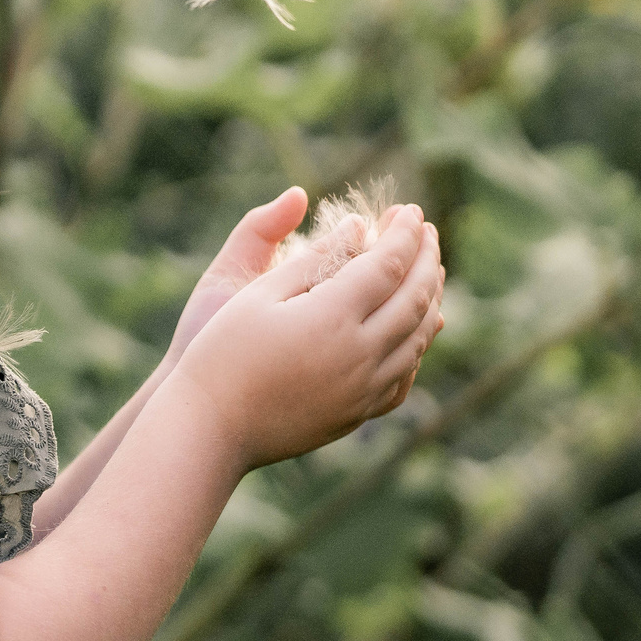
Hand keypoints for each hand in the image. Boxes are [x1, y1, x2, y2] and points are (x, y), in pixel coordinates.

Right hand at [167, 204, 445, 471]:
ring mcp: (363, 389)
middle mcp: (359, 355)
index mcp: (333, 317)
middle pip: (414, 298)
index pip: (389, 264)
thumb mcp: (259, 294)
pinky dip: (417, 346)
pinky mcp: (357, 414)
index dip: (404, 234)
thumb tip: (355, 227)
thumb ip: (313, 259)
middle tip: (426, 231)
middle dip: (425, 258)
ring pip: (417, 339)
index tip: (410, 211)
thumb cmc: (221, 354)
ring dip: (430, 299)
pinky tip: (415, 331)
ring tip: (430, 271)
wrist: (210, 429)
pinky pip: (404, 377)